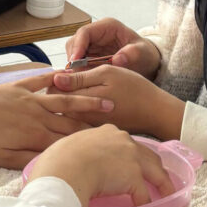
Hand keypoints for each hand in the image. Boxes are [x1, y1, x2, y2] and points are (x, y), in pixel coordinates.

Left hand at [0, 72, 114, 169]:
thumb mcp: (0, 158)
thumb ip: (28, 159)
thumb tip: (54, 161)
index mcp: (34, 134)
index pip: (68, 140)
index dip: (90, 143)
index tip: (111, 145)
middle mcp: (37, 114)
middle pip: (71, 120)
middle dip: (96, 122)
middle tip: (119, 124)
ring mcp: (29, 98)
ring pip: (63, 99)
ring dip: (86, 100)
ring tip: (106, 100)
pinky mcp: (19, 86)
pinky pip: (41, 81)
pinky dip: (55, 79)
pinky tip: (68, 76)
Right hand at [27, 124, 175, 206]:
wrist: (64, 169)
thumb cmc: (57, 160)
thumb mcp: (68, 147)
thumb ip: (77, 151)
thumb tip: (71, 163)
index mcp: (106, 131)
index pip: (125, 142)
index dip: (130, 152)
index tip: (131, 161)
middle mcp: (122, 140)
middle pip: (146, 154)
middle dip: (154, 165)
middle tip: (158, 176)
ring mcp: (131, 158)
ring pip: (154, 171)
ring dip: (162, 183)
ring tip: (167, 193)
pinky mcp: (133, 177)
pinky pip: (144, 195)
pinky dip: (147, 204)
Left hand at [49, 65, 183, 140]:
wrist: (154, 113)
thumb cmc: (133, 89)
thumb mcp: (108, 74)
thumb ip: (80, 77)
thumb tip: (55, 78)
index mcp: (80, 101)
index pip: (52, 90)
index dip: (57, 79)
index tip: (68, 72)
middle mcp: (79, 118)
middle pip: (56, 105)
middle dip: (59, 93)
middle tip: (75, 82)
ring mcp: (86, 128)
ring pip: (66, 114)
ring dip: (69, 104)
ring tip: (84, 93)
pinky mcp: (93, 133)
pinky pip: (77, 122)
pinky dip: (79, 113)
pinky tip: (90, 106)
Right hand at [65, 17, 160, 79]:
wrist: (146, 62)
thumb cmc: (144, 54)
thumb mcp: (142, 53)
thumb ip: (132, 54)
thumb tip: (118, 60)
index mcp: (107, 26)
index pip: (85, 32)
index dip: (77, 46)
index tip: (75, 61)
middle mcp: (96, 34)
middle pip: (74, 43)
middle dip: (72, 59)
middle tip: (73, 75)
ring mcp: (91, 45)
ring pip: (73, 54)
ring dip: (73, 67)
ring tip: (76, 80)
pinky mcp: (89, 57)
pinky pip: (78, 64)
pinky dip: (77, 72)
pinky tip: (81, 83)